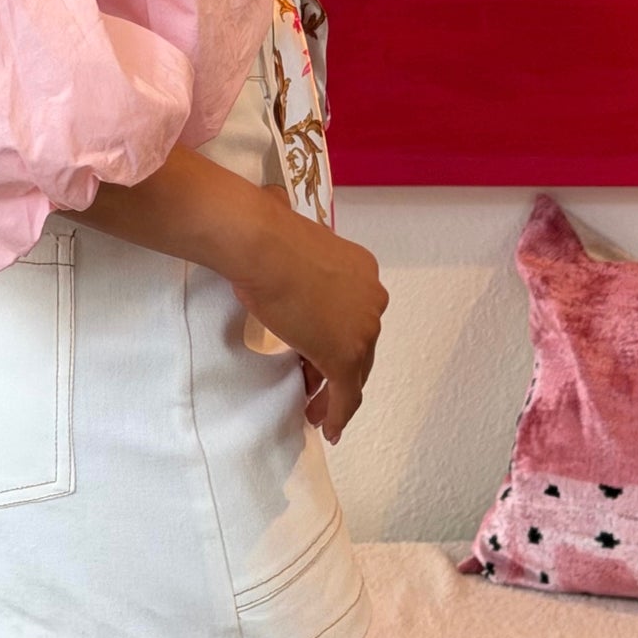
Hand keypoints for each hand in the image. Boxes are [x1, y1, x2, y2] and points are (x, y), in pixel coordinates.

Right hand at [229, 210, 388, 443]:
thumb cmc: (269, 238)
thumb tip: (274, 209)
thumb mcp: (292, 244)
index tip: (315, 351)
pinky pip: (347, 394)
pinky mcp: (346, 357)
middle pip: (358, 344)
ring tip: (316, 411)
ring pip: (354, 370)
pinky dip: (339, 413)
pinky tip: (330, 428)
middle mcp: (372, 298)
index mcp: (363, 270)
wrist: (264, 247)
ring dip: (334, 392)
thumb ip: (296, 248)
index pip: (354, 315)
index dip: (334, 335)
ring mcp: (362, 328)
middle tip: (312, 385)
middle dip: (335, 367)